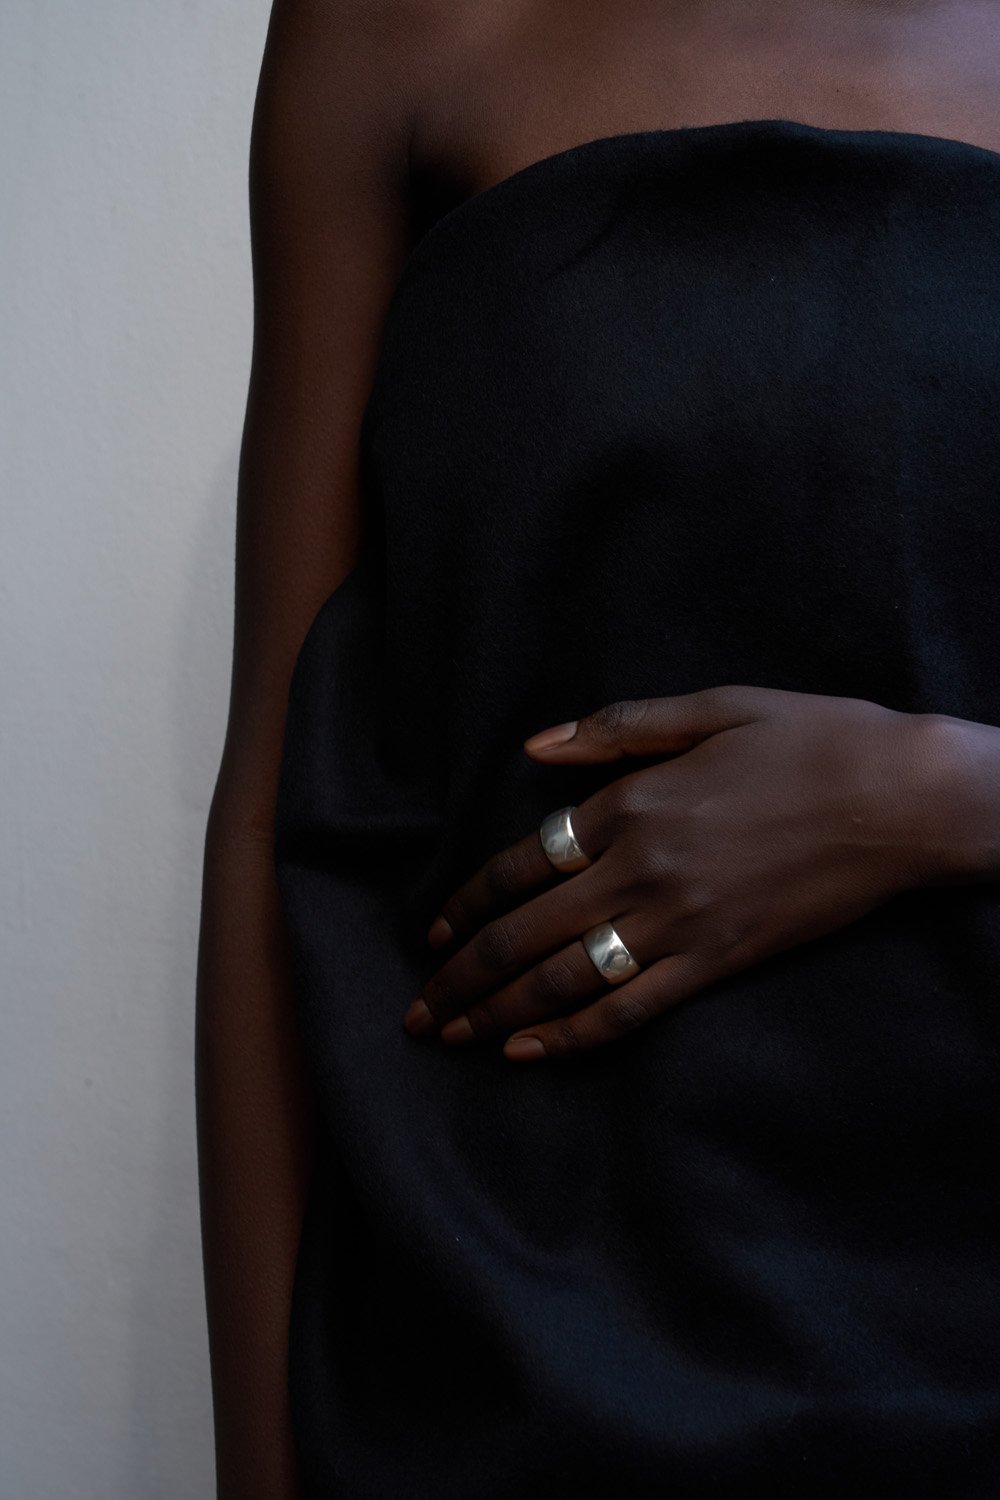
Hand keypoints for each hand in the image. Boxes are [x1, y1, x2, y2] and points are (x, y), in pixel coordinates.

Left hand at [403, 685, 956, 1061]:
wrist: (904, 796)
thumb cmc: (811, 739)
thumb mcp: (711, 706)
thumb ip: (614, 730)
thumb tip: (531, 749)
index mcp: (633, 803)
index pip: (521, 862)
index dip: (467, 903)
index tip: (434, 934)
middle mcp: (641, 869)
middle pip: (524, 934)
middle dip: (461, 978)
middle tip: (419, 1012)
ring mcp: (680, 923)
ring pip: (563, 981)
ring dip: (497, 1013)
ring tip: (452, 1039)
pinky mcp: (720, 962)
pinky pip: (631, 1009)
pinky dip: (573, 1036)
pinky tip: (528, 1052)